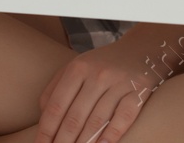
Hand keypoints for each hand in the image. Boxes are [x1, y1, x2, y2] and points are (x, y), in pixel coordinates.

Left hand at [35, 45, 158, 142]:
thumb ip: (56, 88)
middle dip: (63, 141)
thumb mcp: (76, 67)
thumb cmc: (102, 64)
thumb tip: (43, 116)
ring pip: (97, 120)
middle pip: (75, 116)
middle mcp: (97, 75)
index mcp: (77, 69)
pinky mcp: (139, 91)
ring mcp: (119, 83)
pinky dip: (112, 134)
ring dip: (85, 142)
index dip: (47, 130)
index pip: (57, 105)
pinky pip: (123, 117)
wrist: (141, 49)